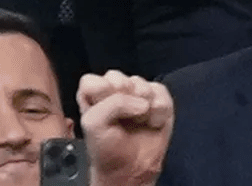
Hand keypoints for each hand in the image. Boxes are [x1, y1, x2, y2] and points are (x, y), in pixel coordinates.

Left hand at [79, 71, 173, 185]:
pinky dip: (158, 110)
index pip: (91, 80)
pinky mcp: (157, 98)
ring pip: (140, 83)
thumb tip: (142, 102)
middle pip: (117, 78)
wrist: (132, 172)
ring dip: (142, 106)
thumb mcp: (95, 125)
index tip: (106, 109)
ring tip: (138, 121)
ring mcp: (136, 93)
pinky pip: (160, 92)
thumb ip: (112, 104)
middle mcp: (113, 90)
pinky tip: (152, 122)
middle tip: (124, 118)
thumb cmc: (109, 150)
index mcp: (92, 96)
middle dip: (123, 99)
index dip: (100, 95)